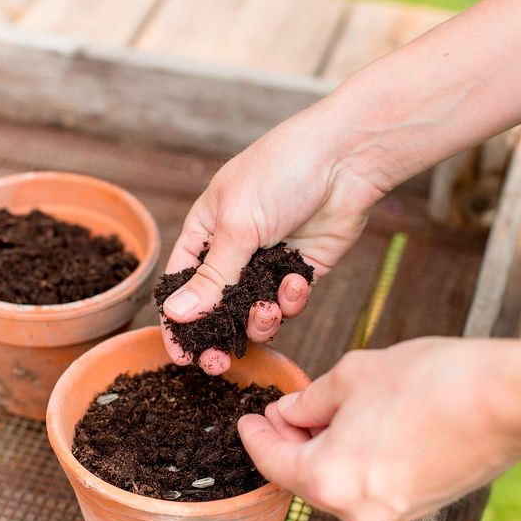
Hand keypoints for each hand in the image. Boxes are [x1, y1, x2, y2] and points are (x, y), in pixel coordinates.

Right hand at [162, 101, 385, 372]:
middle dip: (217, 336)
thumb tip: (174, 314)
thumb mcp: (237, 226)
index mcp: (205, 232)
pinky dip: (290, 300)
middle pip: (216, 308)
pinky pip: (288, 304)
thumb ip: (211, 276)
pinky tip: (296, 281)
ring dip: (259, 321)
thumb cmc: (280, 172)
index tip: (181, 355)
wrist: (346, 159)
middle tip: (219, 361)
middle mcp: (234, 251)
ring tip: (267, 310)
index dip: (178, 321)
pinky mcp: (301, 272)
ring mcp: (268, 263)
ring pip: (253, 313)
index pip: (181, 284)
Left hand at [238, 337, 520, 520]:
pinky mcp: (418, 507)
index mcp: (328, 479)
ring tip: (330, 411)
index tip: (248, 419)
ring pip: (337, 483)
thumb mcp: (352, 376)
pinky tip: (364, 428)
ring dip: (324, 451)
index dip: (255, 436)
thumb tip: (290, 412)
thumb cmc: (431, 381)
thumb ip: (310, 400)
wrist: (506, 400)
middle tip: (289, 407)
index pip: (272, 462)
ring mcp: (390, 515)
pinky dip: (355, 461)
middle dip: (291, 442)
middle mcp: (355, 511)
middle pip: (303, 477)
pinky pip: (369, 487)